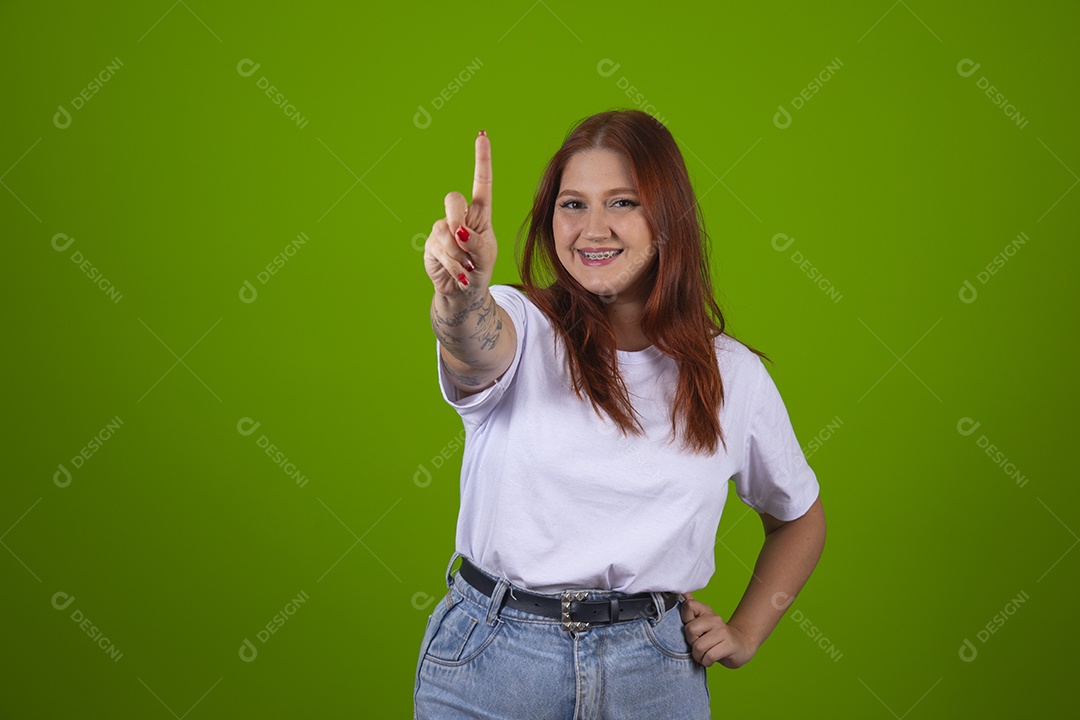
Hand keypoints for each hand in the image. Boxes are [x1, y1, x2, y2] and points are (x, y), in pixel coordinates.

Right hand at [423, 131, 496, 297]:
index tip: (482, 136)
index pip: (481, 182)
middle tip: (465, 241)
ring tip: (466, 266)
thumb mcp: (485, 256)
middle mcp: (459, 216)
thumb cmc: (478, 268)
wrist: (463, 291)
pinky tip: (459, 274)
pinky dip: (453, 266)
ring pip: (446, 231)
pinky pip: (440, 250)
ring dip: (459, 254)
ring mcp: (442, 229)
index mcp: (479, 213)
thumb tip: (458, 231)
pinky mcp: (431, 244)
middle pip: (453, 199)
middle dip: (458, 219)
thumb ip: (476, 243)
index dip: (481, 159)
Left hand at [680, 592, 757, 668]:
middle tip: (697, 646)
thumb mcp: (702, 622)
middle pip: (690, 629)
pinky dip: (706, 662)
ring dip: (698, 656)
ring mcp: (722, 632)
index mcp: (706, 611)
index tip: (692, 629)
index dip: (685, 620)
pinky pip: (709, 656)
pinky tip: (709, 660)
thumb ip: (691, 610)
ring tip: (702, 656)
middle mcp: (714, 619)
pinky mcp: (729, 645)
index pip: (689, 605)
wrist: (741, 645)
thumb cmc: (716, 636)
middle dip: (691, 642)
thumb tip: (683, 593)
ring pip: (698, 646)